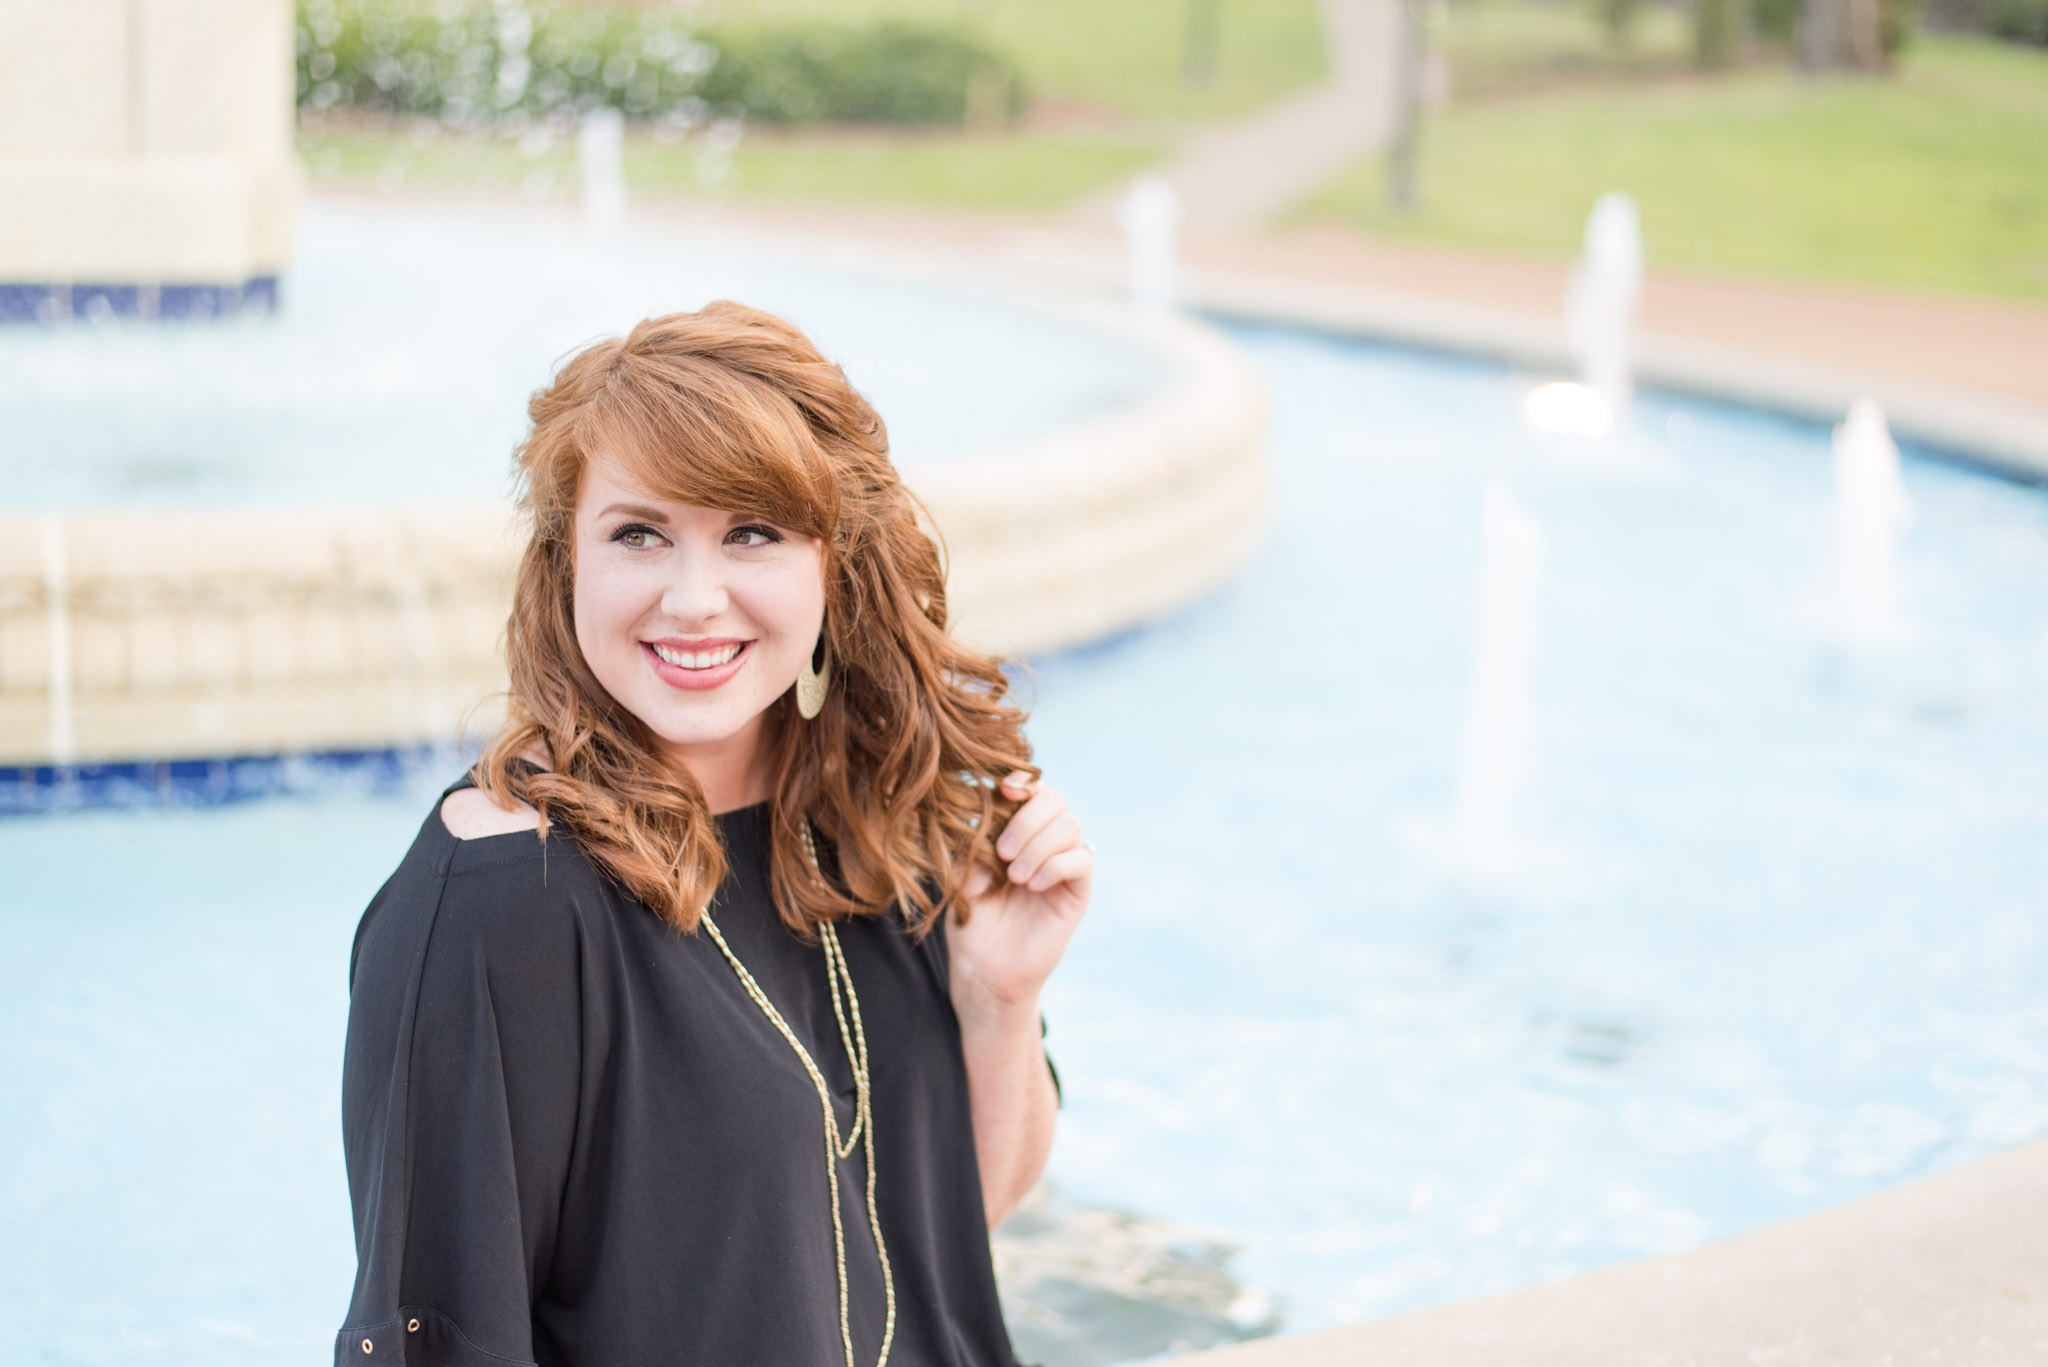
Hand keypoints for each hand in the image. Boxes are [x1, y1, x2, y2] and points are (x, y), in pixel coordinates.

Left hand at [948, 772, 1091, 1024]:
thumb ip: (977, 837)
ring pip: (1070, 826)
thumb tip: (984, 800)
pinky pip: (1081, 861)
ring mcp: (1063, 866)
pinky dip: (1056, 865)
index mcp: (1017, 831)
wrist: (984, 969)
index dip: (1022, 781)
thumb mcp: (963, 872)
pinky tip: (1033, 885)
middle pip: (1056, 799)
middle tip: (1003, 852)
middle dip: (1028, 818)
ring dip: (1039, 844)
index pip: (1032, 788)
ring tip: (1015, 876)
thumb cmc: (971, 922)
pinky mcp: (1077, 892)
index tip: (1003, 791)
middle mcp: (1045, 843)